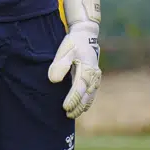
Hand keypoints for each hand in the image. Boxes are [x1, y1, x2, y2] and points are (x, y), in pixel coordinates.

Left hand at [47, 0, 101, 118]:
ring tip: (71, 115)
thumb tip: (53, 80)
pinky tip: (80, 108)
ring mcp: (95, 77)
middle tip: (67, 115)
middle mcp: (93, 75)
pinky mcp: (94, 78)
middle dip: (77, 107)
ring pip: (90, 96)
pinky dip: (86, 102)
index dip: (73, 100)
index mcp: (87, 69)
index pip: (79, 89)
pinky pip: (92, 93)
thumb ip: (60, 65)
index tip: (65, 107)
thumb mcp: (65, 50)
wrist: (86, 35)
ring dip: (82, 106)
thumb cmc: (74, 43)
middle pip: (86, 96)